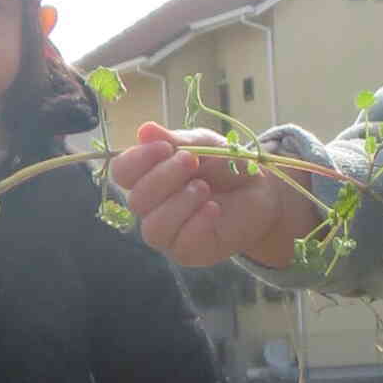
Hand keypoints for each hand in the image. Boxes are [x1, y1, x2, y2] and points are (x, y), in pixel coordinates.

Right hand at [109, 125, 307, 270]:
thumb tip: (145, 130)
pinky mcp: (189, 252)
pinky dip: (196, 223)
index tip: (165, 147)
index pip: (122, 172)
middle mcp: (151, 207)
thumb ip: (175, 141)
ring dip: (179, 203)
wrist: (260, 191)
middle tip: (191, 162)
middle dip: (164, 178)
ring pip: (153, 227)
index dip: (138, 160)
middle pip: (137, 200)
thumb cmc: (225, 166)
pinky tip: (213, 209)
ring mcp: (168, 233)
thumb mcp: (203, 144)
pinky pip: (180, 244)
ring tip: (204, 188)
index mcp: (148, 176)